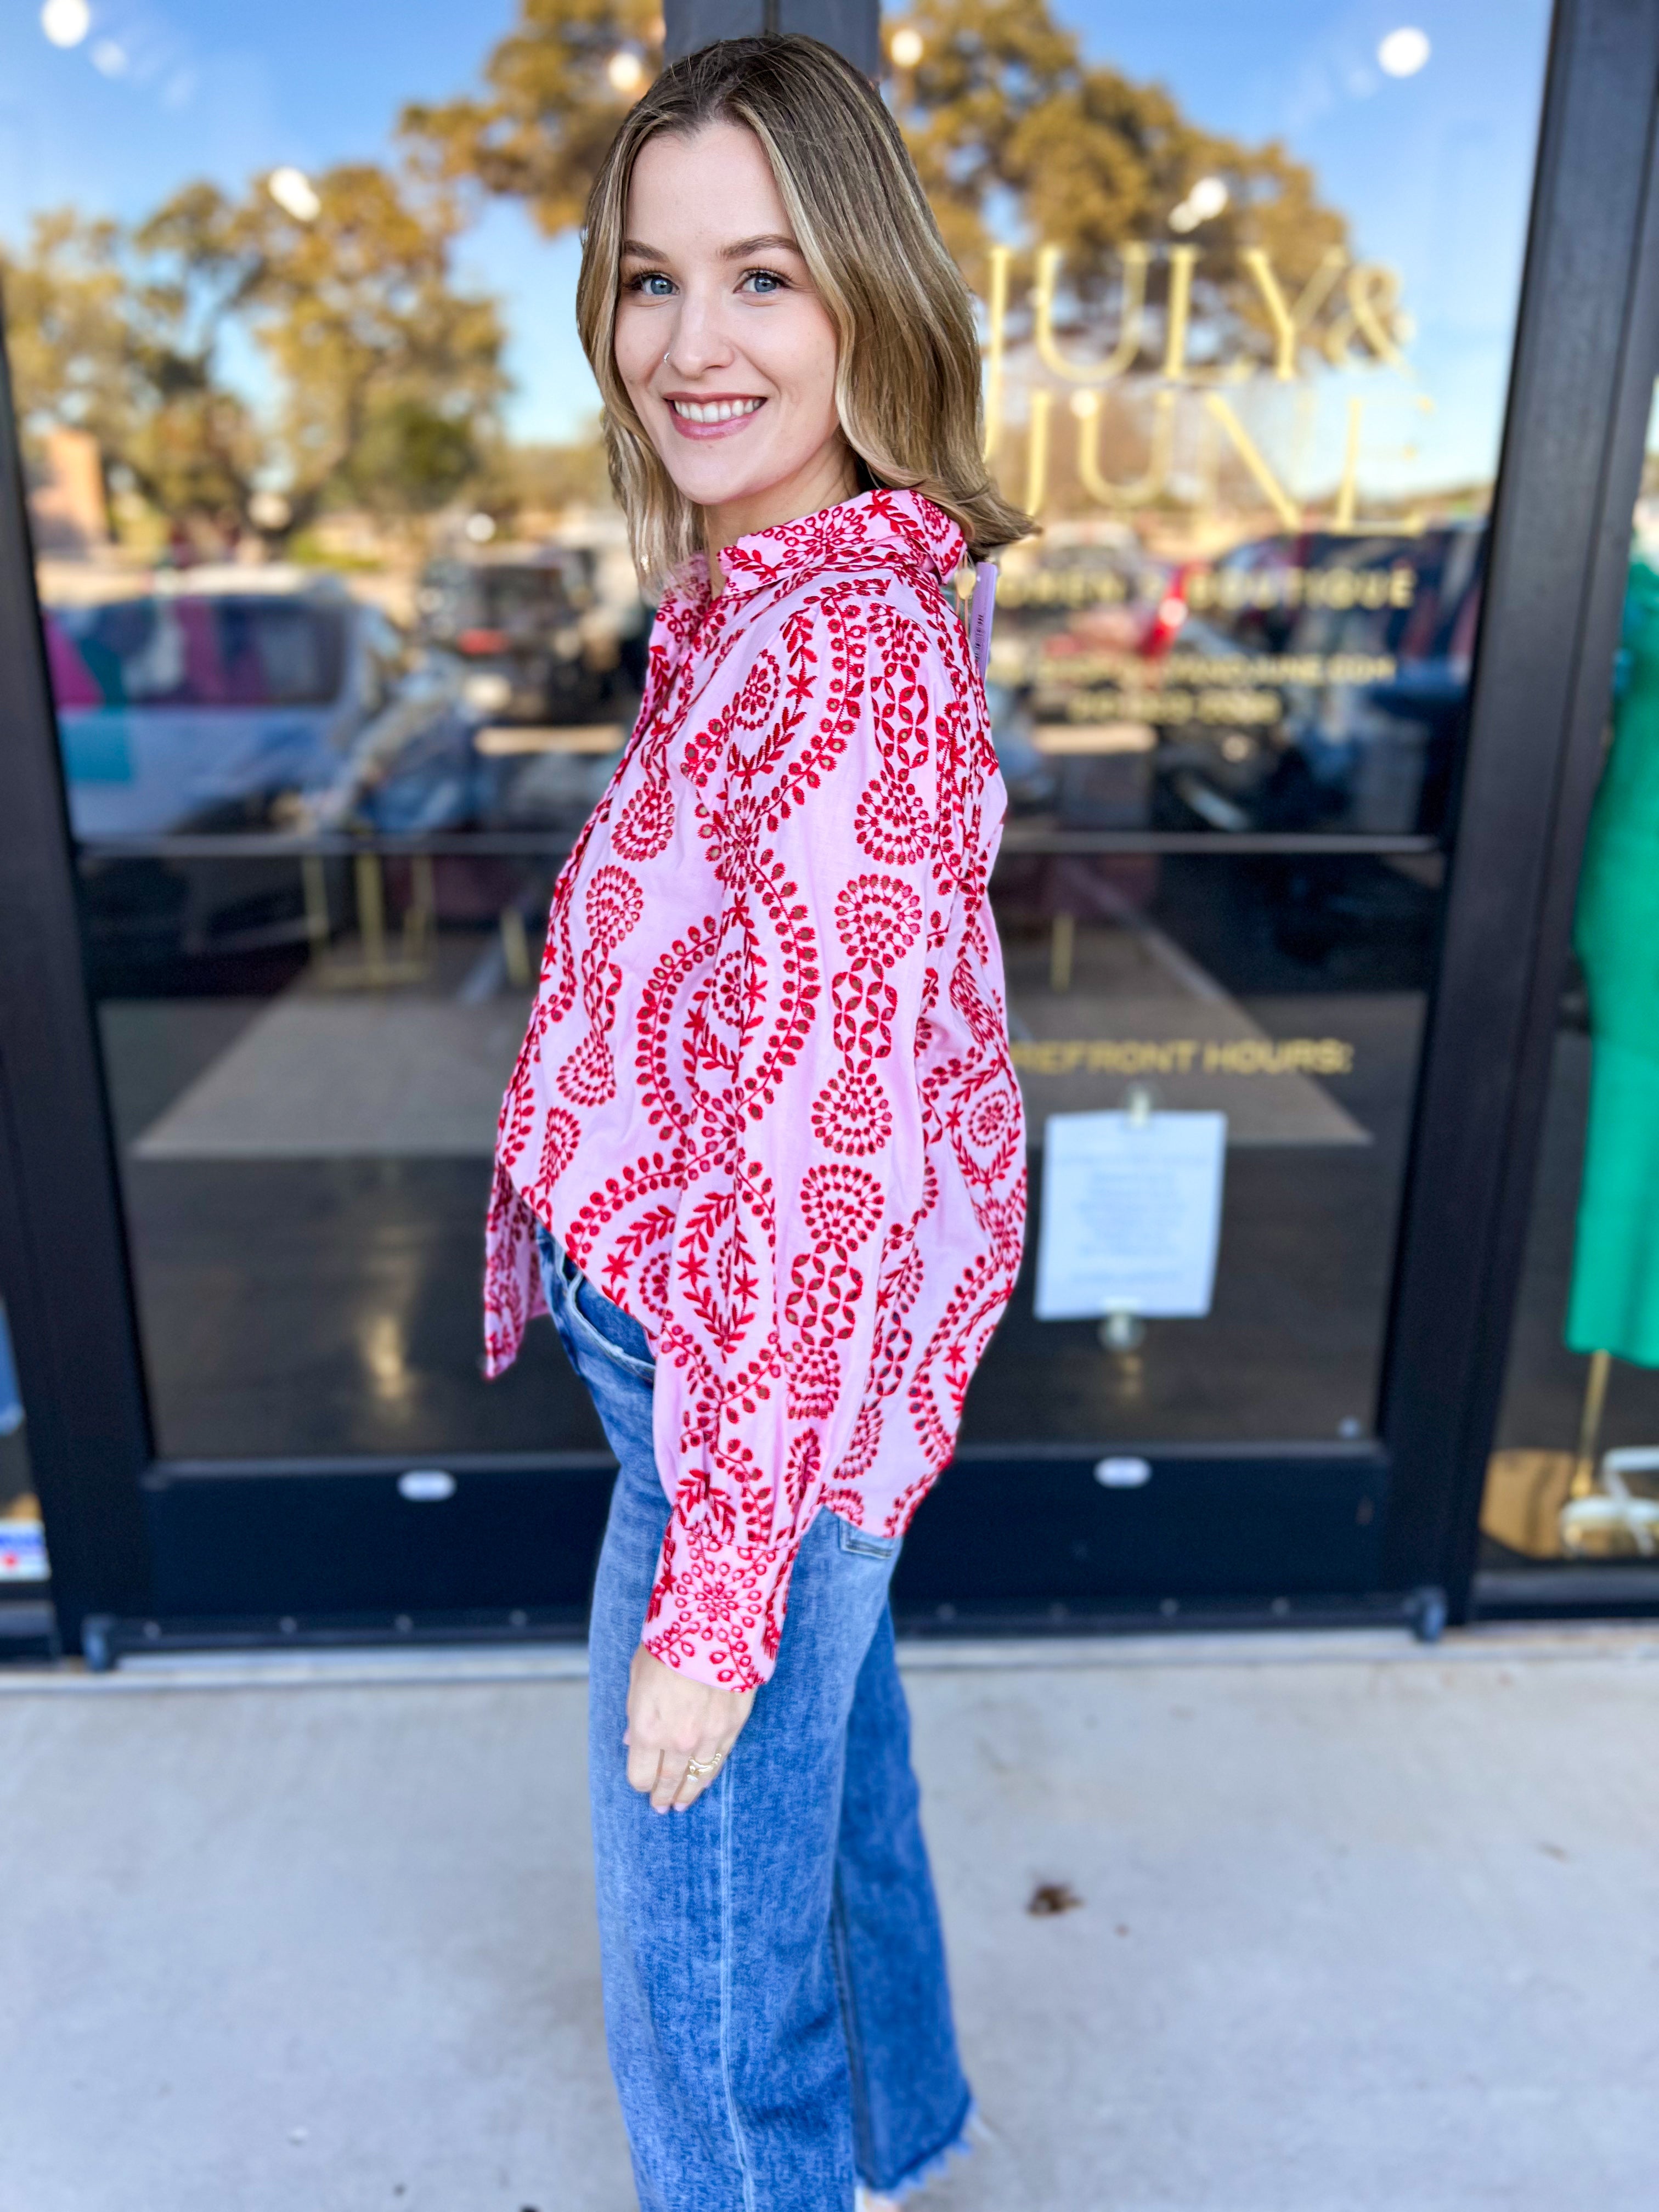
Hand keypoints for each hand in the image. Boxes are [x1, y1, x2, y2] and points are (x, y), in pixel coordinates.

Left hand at [625, 1643, 755, 1812]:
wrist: (712, 1627)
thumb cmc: (668, 1645)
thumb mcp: (637, 1676)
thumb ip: (634, 1714)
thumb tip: (630, 1741)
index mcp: (646, 1729)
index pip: (640, 1775)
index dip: (640, 1783)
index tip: (642, 1785)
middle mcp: (676, 1740)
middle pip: (668, 1782)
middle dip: (663, 1796)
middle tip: (662, 1807)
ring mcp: (707, 1736)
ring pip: (696, 1776)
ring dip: (689, 1793)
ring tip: (683, 1803)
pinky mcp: (732, 1726)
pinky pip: (720, 1759)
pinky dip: (710, 1773)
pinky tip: (705, 1780)